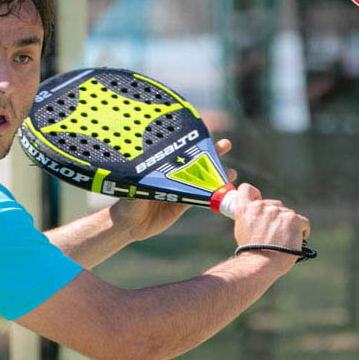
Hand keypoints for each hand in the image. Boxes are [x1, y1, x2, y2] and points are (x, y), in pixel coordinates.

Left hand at [111, 139, 236, 241]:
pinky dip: (213, 193)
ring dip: (217, 173)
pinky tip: (225, 191)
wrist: (129, 225)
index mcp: (160, 165)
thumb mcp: (133, 191)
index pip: (178, 149)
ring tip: (232, 171)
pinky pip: (201, 197)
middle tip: (226, 145)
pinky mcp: (182, 203)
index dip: (192, 141)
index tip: (205, 134)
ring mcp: (179, 188)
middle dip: (211, 152)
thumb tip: (141, 177)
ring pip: (201, 178)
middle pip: (194, 160)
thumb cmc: (126, 204)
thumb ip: (140, 185)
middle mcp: (171, 173)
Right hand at [233, 183, 310, 267]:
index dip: (254, 194)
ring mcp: (279, 212)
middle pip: (274, 205)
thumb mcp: (242, 231)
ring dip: (288, 226)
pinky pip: (303, 222)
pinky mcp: (294, 220)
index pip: (246, 189)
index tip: (258, 201)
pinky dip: (301, 231)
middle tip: (274, 234)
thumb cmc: (252, 253)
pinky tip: (296, 241)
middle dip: (276, 217)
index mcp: (246, 209)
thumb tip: (260, 218)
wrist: (262, 264)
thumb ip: (250, 218)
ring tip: (283, 242)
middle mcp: (262, 207)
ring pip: (289, 215)